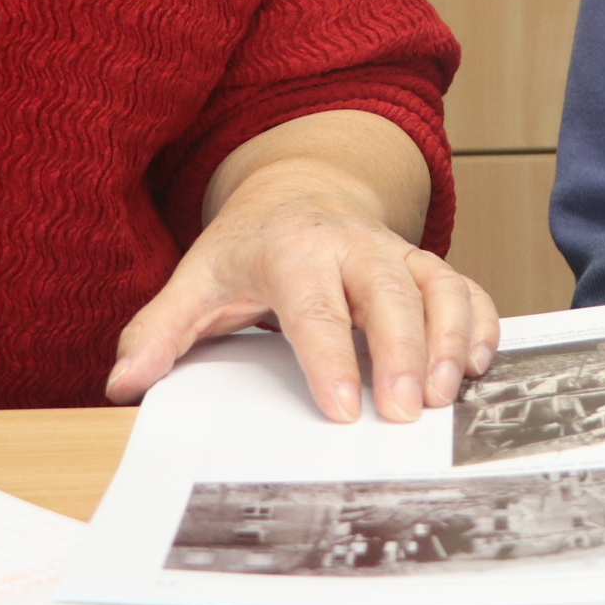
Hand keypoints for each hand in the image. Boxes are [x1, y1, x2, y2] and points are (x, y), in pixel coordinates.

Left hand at [106, 157, 498, 423]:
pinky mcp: (426, 265)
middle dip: (403, 351)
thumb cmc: (247, 249)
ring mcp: (396, 252)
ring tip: (447, 396)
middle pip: (387, 292)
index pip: (313, 306)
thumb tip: (123, 381)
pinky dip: (481, 323)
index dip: (329, 357)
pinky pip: (466, 287)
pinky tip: (479, 367)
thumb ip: (159, 332)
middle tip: (407, 412)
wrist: (298, 192)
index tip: (341, 410)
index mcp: (292, 250)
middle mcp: (352, 245)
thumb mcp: (195, 283)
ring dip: (450, 338)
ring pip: (437, 285)